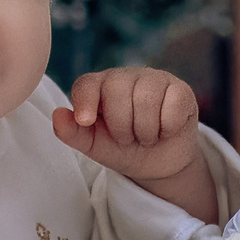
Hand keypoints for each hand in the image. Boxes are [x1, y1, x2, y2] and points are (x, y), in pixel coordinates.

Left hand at [53, 67, 219, 223]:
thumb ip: (71, 132)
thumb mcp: (93, 145)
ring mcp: (155, 79)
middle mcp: (126, 77)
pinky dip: (167, 127)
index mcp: (100, 86)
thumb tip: (58, 114)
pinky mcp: (181, 89)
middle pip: (116, 90)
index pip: (87, 83)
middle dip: (121, 126)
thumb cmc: (121, 148)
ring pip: (146, 98)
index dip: (85, 100)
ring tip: (146, 137)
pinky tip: (165, 130)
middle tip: (127, 138)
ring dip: (145, 131)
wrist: (156, 163)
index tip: (86, 121)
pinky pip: (173, 103)